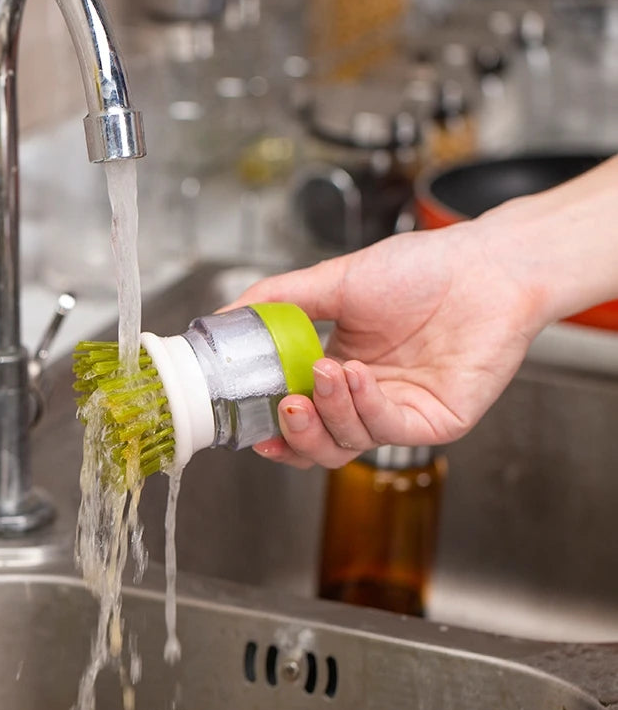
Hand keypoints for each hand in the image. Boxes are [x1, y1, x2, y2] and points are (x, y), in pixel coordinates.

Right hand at [225, 214, 546, 469]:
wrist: (484, 265)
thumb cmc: (419, 269)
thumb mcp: (334, 281)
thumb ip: (278, 300)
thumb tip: (224, 314)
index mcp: (338, 370)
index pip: (299, 415)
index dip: (273, 427)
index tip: (248, 422)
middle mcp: (366, 397)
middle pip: (320, 444)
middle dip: (297, 432)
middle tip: (287, 405)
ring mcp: (399, 411)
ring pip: (349, 443)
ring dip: (330, 412)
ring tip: (326, 372)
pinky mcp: (433, 421)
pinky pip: (388, 429)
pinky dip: (365, 405)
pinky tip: (358, 373)